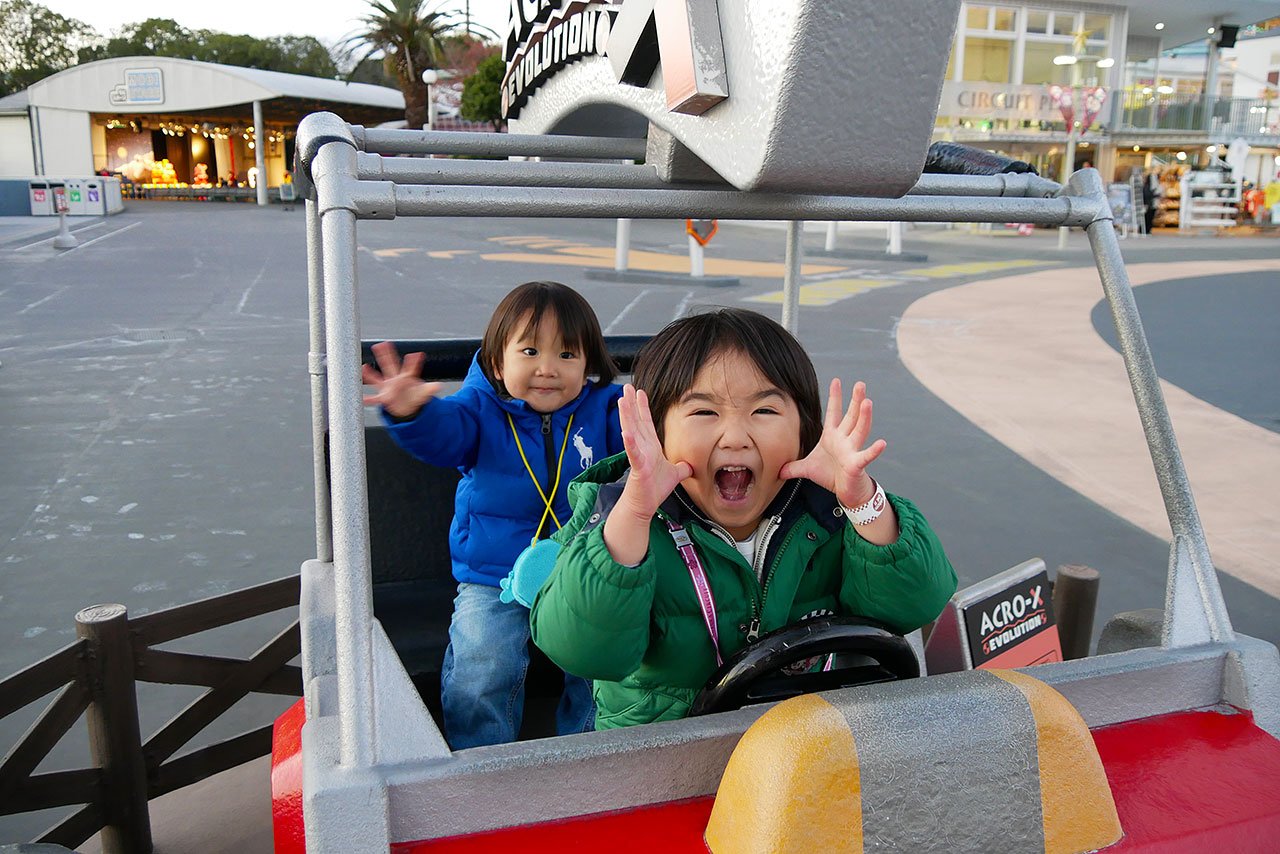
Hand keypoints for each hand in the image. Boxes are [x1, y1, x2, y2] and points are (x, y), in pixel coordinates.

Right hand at [360, 341, 441, 417]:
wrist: (405, 406)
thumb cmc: (413, 396)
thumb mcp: (423, 393)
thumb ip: (430, 389)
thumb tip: (439, 386)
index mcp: (406, 376)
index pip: (410, 367)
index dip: (414, 362)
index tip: (417, 354)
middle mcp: (395, 379)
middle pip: (390, 365)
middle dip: (386, 355)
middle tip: (383, 344)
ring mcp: (387, 386)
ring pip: (378, 378)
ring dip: (371, 374)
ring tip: (364, 367)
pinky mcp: (383, 397)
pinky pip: (374, 398)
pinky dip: (369, 399)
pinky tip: (363, 398)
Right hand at [603, 384, 691, 565]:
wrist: (644, 505)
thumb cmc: (654, 490)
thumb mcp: (674, 475)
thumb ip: (681, 467)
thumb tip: (690, 466)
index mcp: (650, 447)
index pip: (646, 423)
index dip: (642, 407)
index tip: (640, 392)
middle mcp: (642, 448)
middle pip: (636, 421)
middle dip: (631, 404)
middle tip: (627, 387)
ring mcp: (638, 456)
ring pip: (631, 431)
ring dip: (626, 416)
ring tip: (622, 400)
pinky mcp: (638, 467)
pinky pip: (634, 453)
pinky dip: (630, 442)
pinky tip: (626, 432)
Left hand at [780, 379, 885, 507]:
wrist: (845, 491)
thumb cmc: (830, 475)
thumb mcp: (807, 469)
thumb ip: (792, 467)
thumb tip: (777, 470)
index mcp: (832, 436)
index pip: (834, 413)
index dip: (835, 397)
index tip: (836, 381)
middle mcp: (844, 440)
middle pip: (851, 416)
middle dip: (855, 400)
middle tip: (860, 384)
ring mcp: (852, 451)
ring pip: (860, 430)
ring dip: (864, 417)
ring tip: (868, 402)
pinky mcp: (857, 464)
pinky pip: (866, 456)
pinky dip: (874, 451)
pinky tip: (882, 443)